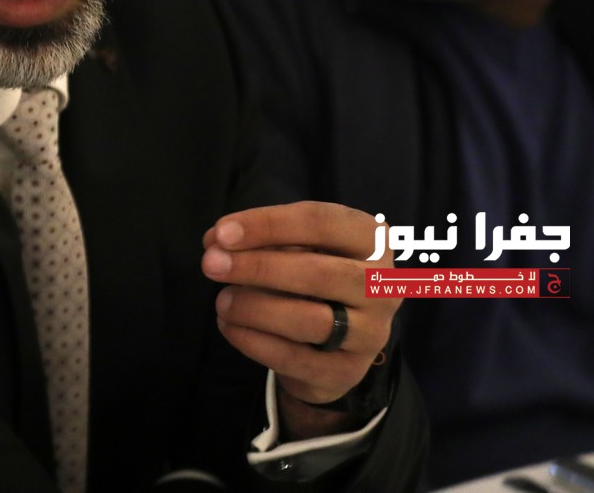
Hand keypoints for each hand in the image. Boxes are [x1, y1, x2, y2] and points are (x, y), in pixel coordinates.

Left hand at [201, 201, 398, 433]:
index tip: (222, 233)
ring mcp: (370, 333)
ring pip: (308, 320)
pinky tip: (228, 326)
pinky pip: (294, 358)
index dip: (267, 225)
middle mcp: (381, 286)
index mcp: (372, 239)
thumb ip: (262, 239)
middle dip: (257, 267)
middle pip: (317, 273)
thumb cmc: (314, 274)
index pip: (321, 222)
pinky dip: (253, 341)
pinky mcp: (346, 371)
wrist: (338, 339)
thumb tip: (215, 241)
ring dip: (253, 308)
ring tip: (221, 301)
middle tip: (211, 265)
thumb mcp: (298, 246)